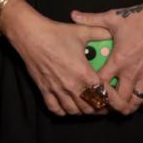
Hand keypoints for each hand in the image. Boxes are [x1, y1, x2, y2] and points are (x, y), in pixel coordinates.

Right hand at [0, 0, 111, 116]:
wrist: (31, 35)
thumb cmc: (56, 33)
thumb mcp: (81, 31)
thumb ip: (99, 33)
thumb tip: (111, 32)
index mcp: (83, 73)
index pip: (102, 94)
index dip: (109, 99)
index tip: (112, 97)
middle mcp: (71, 85)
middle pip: (89, 107)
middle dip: (98, 107)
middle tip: (101, 103)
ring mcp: (57, 90)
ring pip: (74, 111)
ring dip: (82, 111)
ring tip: (86, 105)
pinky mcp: (45, 90)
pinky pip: (55, 109)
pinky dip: (63, 111)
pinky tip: (67, 106)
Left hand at [70, 0, 142, 114]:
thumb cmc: (137, 17)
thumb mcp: (112, 17)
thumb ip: (91, 19)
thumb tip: (73, 14)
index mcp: (118, 60)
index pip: (103, 83)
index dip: (95, 89)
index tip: (91, 91)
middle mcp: (132, 71)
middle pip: (121, 99)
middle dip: (112, 105)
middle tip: (107, 104)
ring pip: (137, 100)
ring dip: (130, 105)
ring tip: (123, 106)